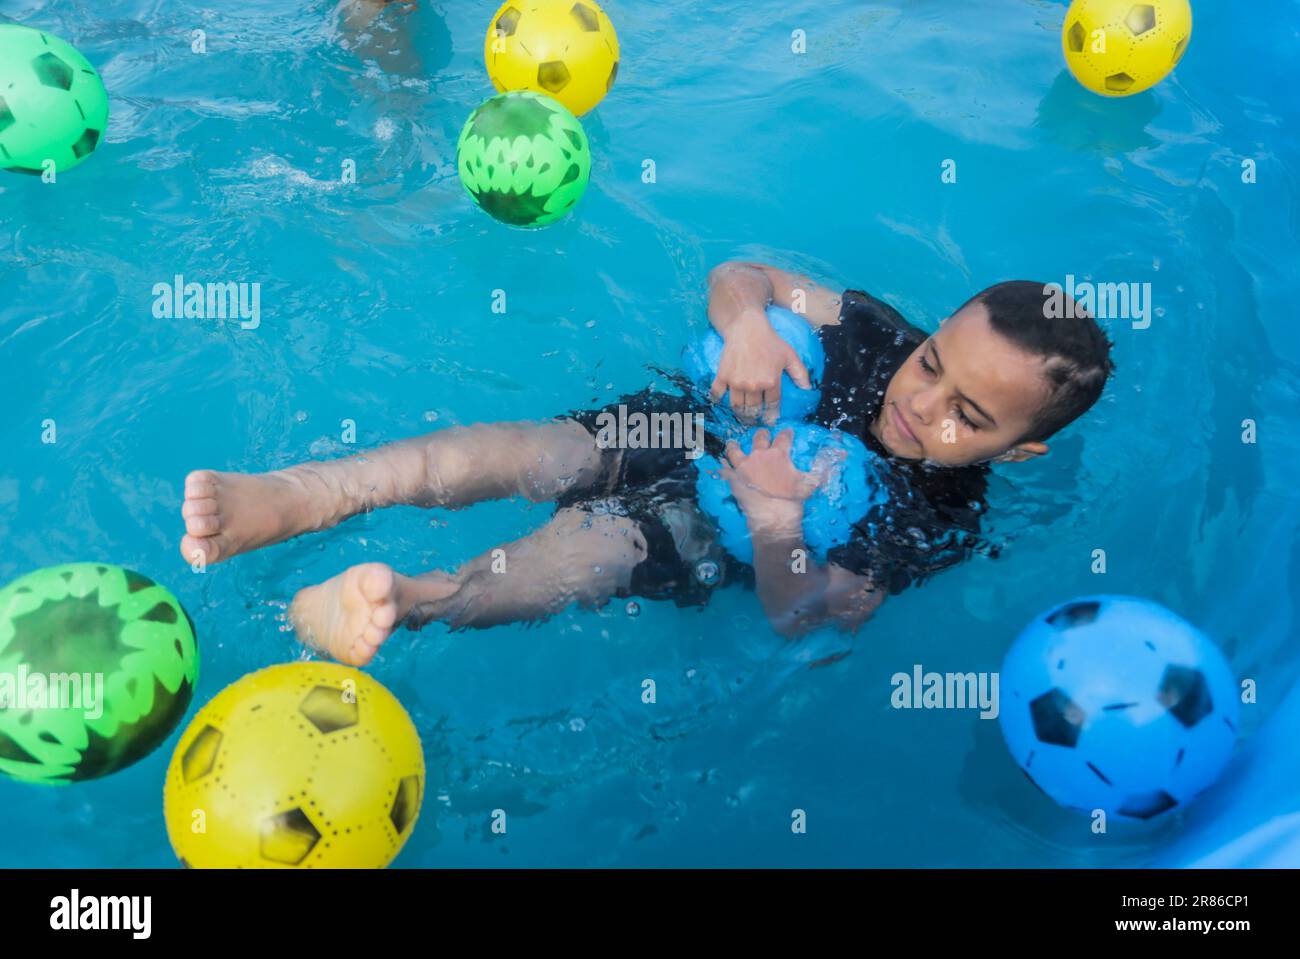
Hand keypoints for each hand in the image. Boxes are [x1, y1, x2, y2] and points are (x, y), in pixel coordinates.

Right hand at [710, 312, 811, 424]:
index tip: (770, 420)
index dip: (771, 414)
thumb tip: (807, 389)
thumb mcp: (789, 355)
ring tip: (742, 415)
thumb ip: (800, 373)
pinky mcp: (723, 376)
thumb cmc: (770, 341)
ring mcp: (736, 382)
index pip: (772, 405)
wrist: (746, 327)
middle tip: (755, 420)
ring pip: (737, 406)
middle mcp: (753, 385)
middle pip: (753, 409)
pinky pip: (718, 393)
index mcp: (770, 382)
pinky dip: (718, 399)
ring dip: (740, 413)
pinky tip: (721, 401)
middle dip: (755, 417)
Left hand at [720, 429, 837, 529]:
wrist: (773, 516)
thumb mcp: (811, 483)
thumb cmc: (793, 499)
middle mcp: (760, 454)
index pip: (784, 436)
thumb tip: (842, 453)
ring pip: (735, 449)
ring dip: (735, 446)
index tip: (787, 432)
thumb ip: (824, 468)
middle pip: (759, 438)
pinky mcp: (733, 478)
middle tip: (763, 435)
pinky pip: (723, 468)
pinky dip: (721, 466)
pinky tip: (720, 464)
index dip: (786, 433)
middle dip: (762, 435)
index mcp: (779, 453)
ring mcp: (744, 465)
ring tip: (734, 444)